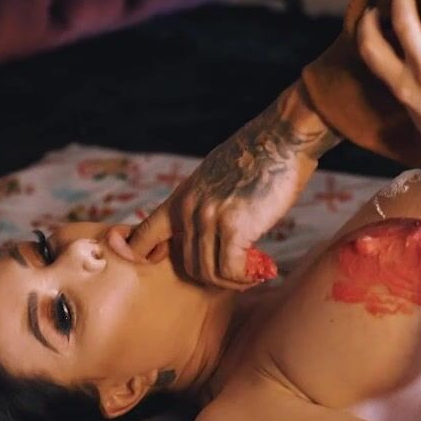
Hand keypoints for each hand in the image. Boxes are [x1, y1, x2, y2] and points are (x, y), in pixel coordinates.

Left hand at [129, 84, 337, 288]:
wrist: (281, 139)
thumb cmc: (256, 157)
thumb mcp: (214, 176)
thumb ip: (204, 201)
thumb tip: (206, 226)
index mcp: (180, 197)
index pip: (143, 234)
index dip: (140, 254)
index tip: (155, 264)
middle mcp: (188, 210)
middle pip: (186, 264)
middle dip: (211, 275)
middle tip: (235, 274)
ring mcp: (209, 219)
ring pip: (207, 272)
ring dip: (230, 281)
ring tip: (248, 276)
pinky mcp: (234, 228)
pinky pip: (230, 270)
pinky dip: (243, 278)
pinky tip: (257, 272)